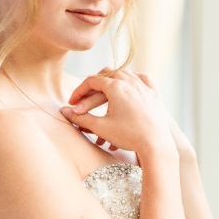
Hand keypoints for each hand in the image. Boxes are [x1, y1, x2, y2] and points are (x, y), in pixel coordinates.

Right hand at [60, 68, 174, 158]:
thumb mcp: (100, 127)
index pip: (91, 82)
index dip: (79, 92)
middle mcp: (130, 82)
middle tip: (84, 98)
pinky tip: (130, 84)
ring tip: (103, 91)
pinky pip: (143, 79)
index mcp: (116, 87)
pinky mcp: (155, 94)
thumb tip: (63, 111)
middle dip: (93, 85)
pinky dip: (134, 79)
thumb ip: (81, 118)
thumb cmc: (128, 136)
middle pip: (106, 74)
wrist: (155, 144)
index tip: (72, 103)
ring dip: (111, 80)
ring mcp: (144, 86)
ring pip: (125, 73)